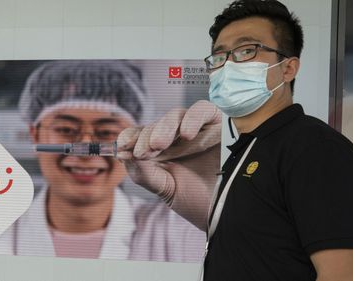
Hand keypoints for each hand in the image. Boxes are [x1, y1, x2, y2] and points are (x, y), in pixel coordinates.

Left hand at [116, 100, 221, 230]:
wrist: (231, 214)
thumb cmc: (200, 203)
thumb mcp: (165, 188)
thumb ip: (143, 172)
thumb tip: (122, 153)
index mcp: (164, 151)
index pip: (142, 134)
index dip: (130, 136)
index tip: (121, 148)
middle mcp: (180, 138)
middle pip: (158, 124)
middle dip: (146, 136)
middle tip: (142, 153)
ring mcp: (200, 130)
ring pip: (177, 115)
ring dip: (163, 127)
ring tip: (158, 145)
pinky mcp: (221, 124)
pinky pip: (204, 110)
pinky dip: (192, 118)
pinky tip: (185, 135)